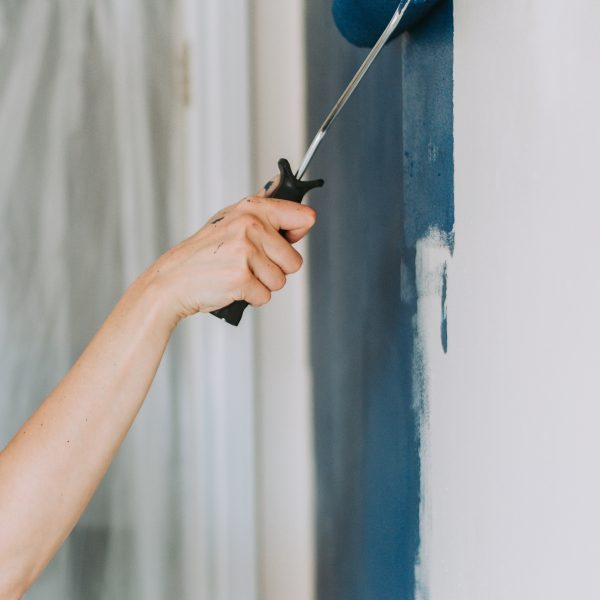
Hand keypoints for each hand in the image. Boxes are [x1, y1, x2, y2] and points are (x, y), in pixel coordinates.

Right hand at [145, 192, 316, 323]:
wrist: (174, 280)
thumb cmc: (204, 254)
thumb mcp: (231, 222)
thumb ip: (264, 216)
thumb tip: (302, 215)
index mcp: (253, 209)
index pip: (303, 217)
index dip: (298, 234)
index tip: (287, 239)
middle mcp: (251, 226)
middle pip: (294, 261)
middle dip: (275, 269)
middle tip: (248, 265)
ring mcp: (246, 252)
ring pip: (280, 281)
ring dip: (262, 285)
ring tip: (238, 274)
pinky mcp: (241, 278)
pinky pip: (265, 296)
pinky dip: (251, 298)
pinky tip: (232, 286)